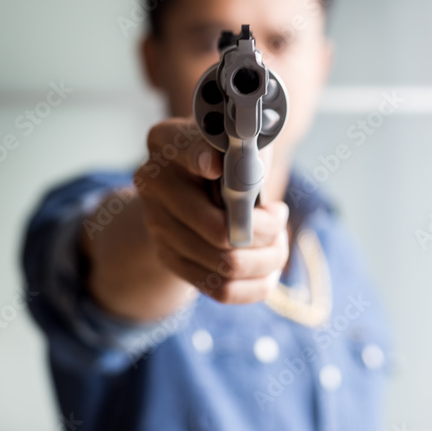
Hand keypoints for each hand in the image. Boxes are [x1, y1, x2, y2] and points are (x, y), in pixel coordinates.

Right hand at [134, 117, 289, 303]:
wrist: (195, 183)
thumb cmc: (228, 154)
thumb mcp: (238, 140)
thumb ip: (247, 149)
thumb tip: (255, 172)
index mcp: (166, 141)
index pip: (186, 149)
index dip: (205, 159)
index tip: (220, 166)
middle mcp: (153, 183)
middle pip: (217, 228)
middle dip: (265, 230)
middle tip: (278, 217)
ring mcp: (158, 226)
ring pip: (226, 264)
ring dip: (267, 258)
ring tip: (278, 243)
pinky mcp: (170, 259)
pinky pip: (221, 289)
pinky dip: (256, 285)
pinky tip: (269, 269)